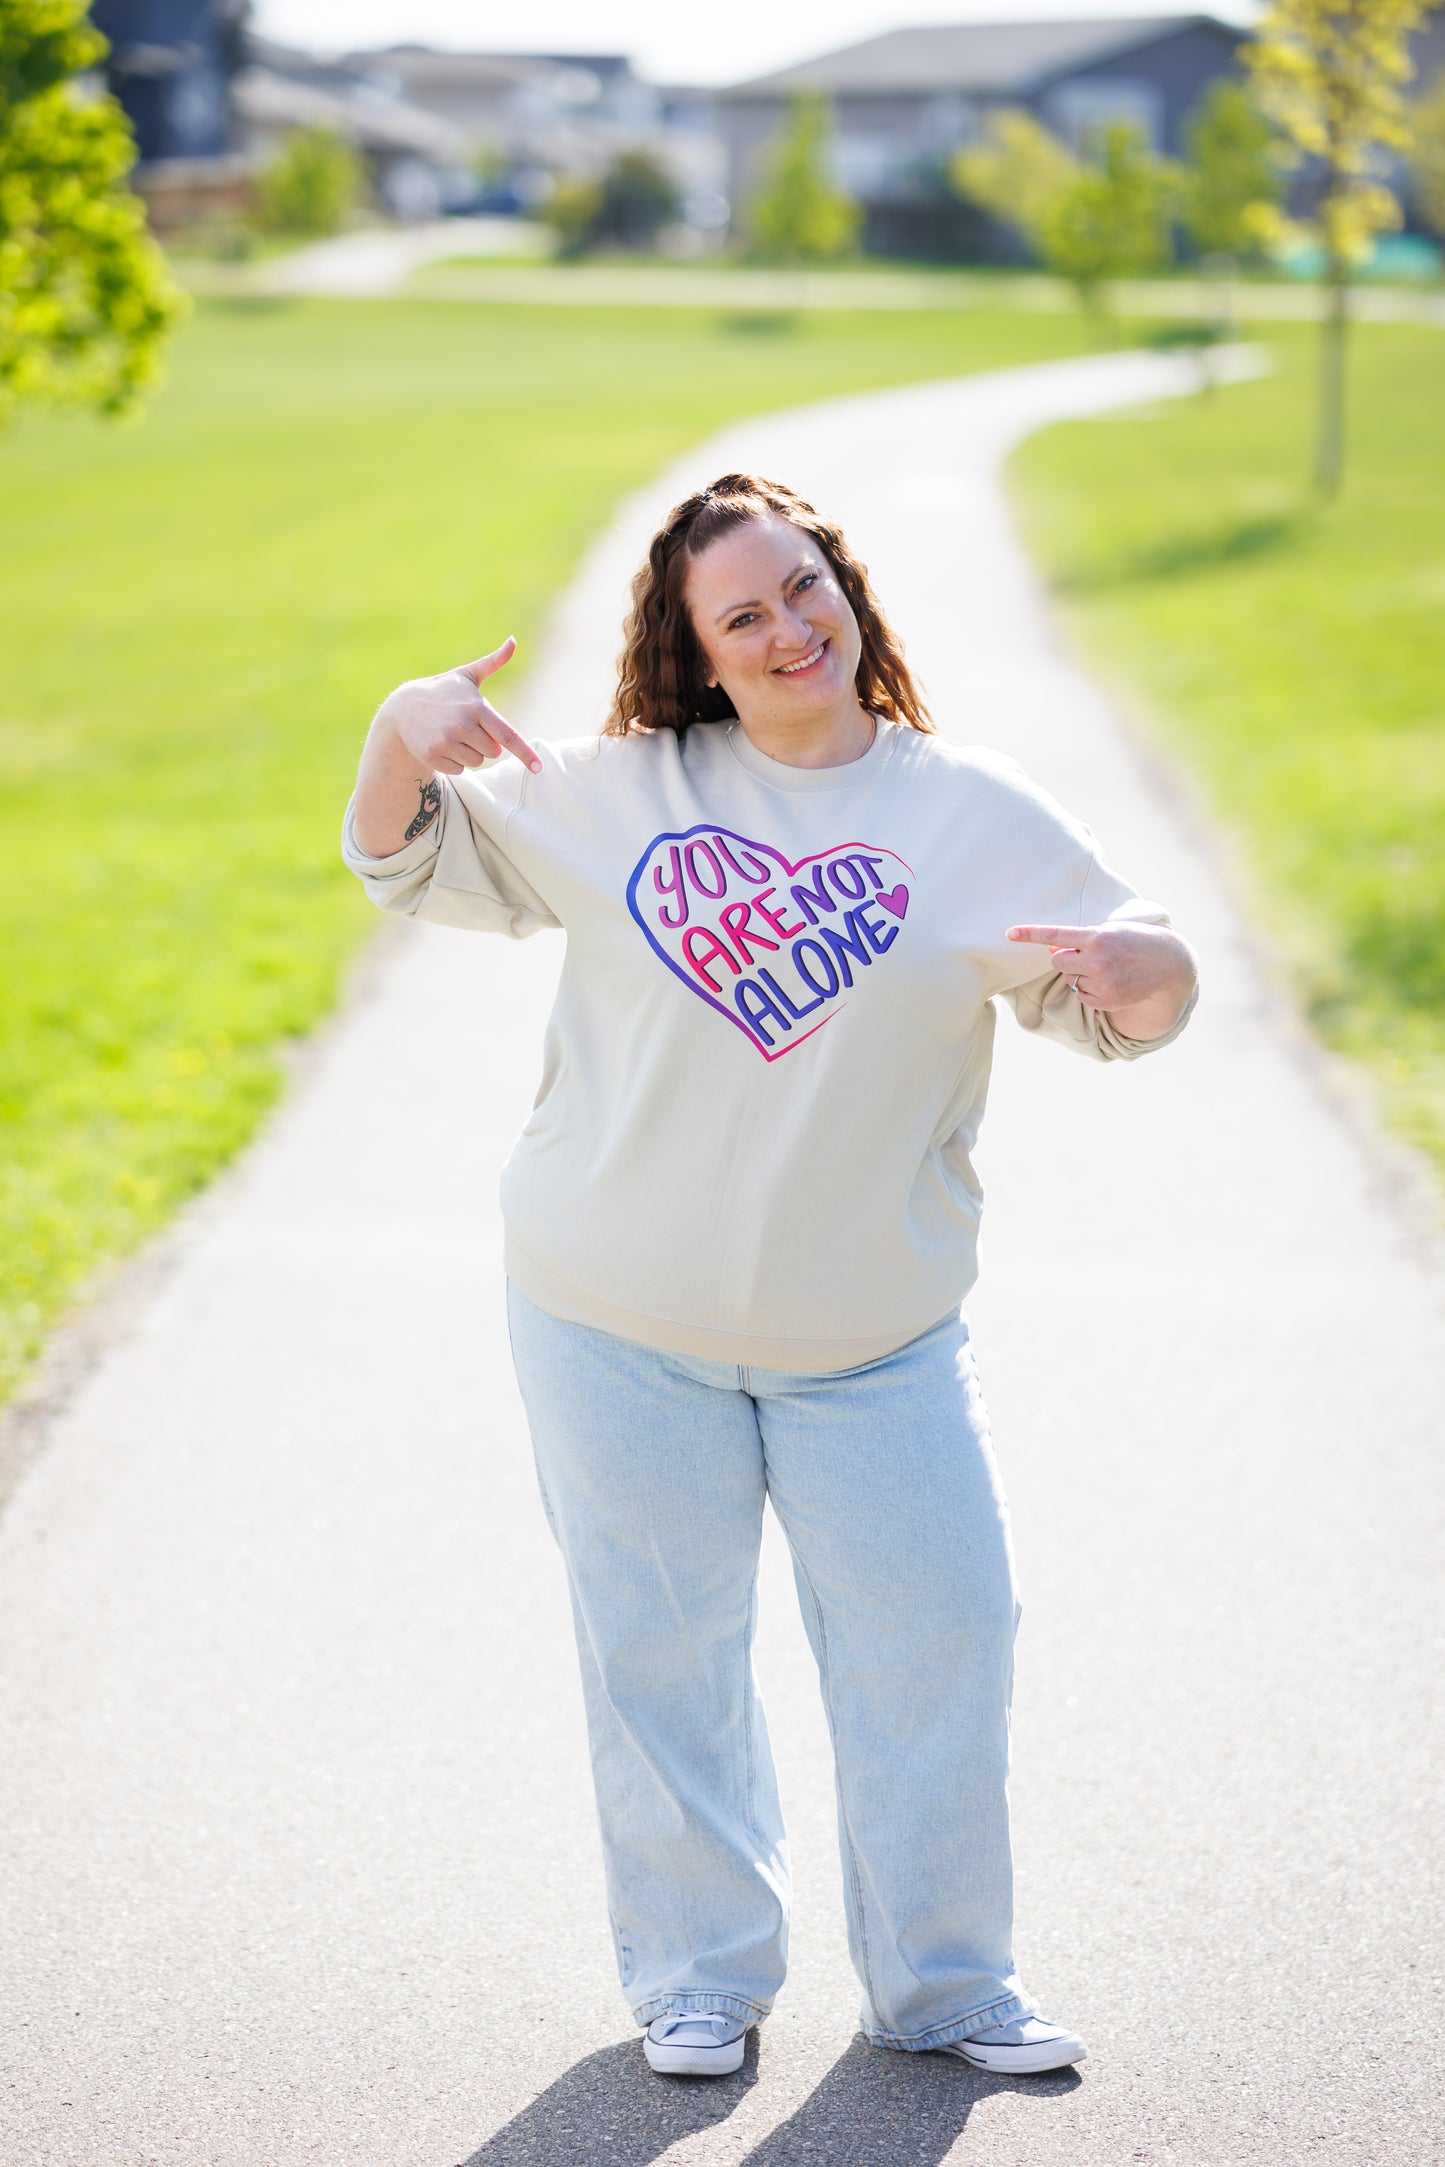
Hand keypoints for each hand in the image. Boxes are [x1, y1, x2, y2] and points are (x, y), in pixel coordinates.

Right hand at [378, 637, 541, 775]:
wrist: (403, 708)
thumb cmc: (443, 691)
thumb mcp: (467, 675)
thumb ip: (494, 662)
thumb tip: (513, 640)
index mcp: (476, 707)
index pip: (507, 735)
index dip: (524, 753)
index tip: (538, 768)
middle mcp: (462, 725)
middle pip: (493, 752)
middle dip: (485, 744)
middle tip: (467, 728)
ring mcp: (446, 742)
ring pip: (476, 762)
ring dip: (469, 753)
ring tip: (452, 734)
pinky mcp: (433, 756)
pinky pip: (459, 770)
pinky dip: (454, 762)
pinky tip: (441, 744)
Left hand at [1007, 920, 1195, 1037]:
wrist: (1167, 964)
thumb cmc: (1134, 941)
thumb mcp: (1109, 931)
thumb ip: (1080, 938)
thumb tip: (1052, 947)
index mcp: (1097, 937)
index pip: (1056, 934)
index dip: (1030, 934)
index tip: (1009, 933)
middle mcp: (1097, 960)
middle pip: (1057, 961)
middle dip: (1065, 958)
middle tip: (1085, 955)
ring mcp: (1102, 983)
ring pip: (1070, 980)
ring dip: (1080, 974)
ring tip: (1107, 969)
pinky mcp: (1106, 1001)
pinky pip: (1081, 996)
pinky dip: (1090, 990)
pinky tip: (1110, 982)